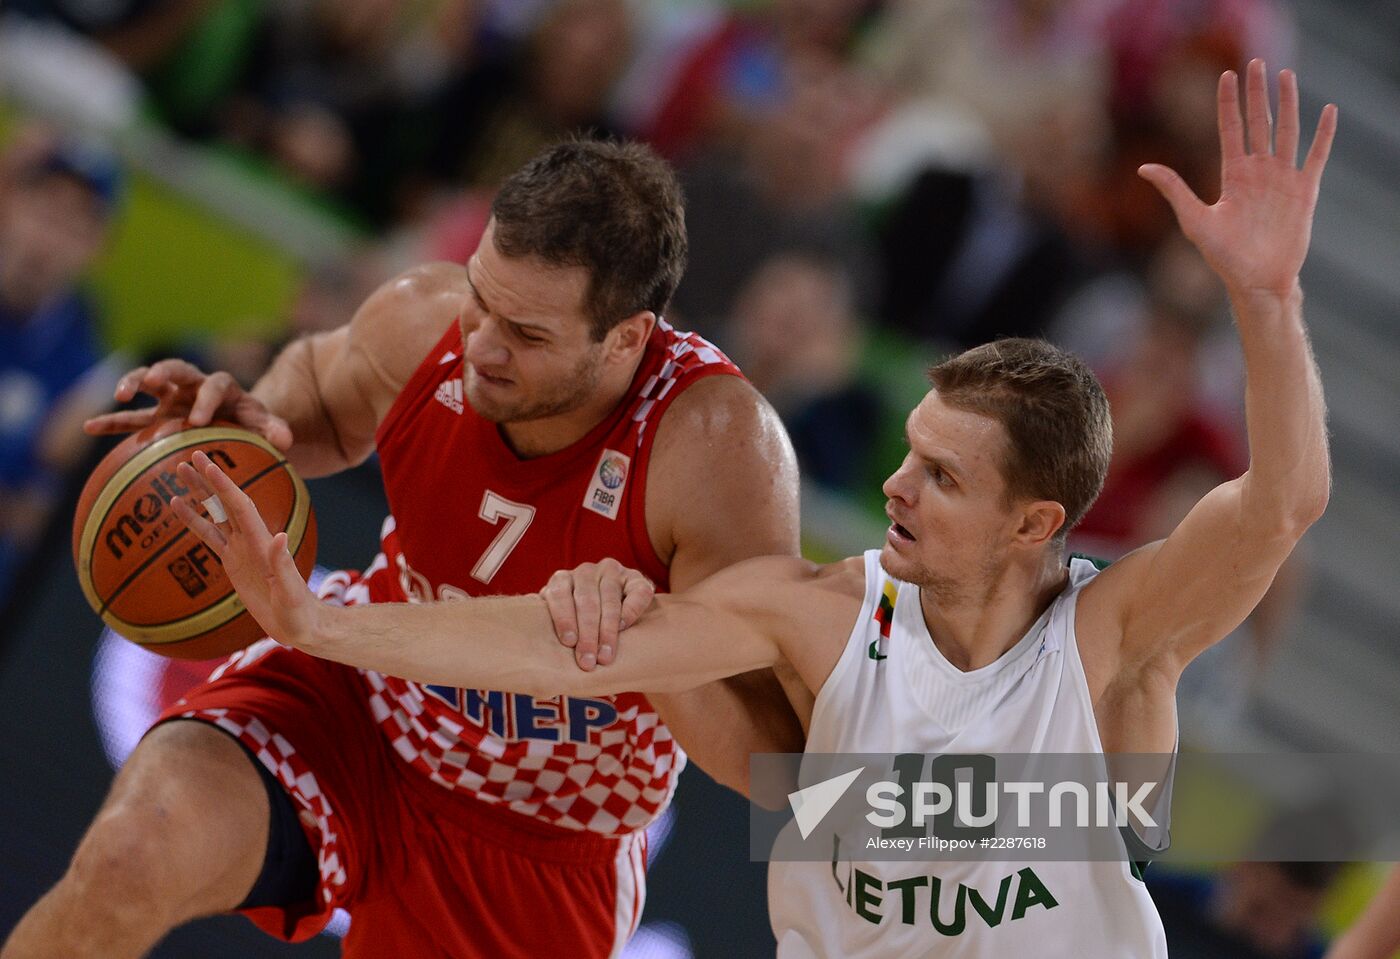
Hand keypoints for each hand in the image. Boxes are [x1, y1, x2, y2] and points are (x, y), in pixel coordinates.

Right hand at [84, 358, 292, 449]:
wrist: (239, 425)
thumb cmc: (253, 425)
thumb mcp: (265, 426)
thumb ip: (273, 429)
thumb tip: (284, 441)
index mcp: (223, 387)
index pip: (215, 385)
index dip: (207, 399)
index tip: (198, 420)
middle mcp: (194, 386)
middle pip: (177, 369)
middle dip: (163, 372)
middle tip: (152, 381)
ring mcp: (172, 398)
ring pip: (148, 381)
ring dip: (133, 383)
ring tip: (119, 395)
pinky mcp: (158, 415)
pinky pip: (131, 416)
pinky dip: (112, 420)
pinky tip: (89, 427)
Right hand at [170, 450, 320, 645]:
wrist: (301, 624)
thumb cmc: (298, 611)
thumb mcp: (290, 592)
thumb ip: (283, 566)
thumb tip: (280, 536)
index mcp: (262, 543)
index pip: (240, 507)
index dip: (224, 486)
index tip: (208, 464)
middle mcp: (251, 540)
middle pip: (226, 502)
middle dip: (209, 479)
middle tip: (191, 454)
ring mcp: (241, 549)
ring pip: (215, 513)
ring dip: (198, 492)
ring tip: (178, 470)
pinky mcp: (233, 561)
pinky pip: (210, 536)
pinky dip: (193, 520)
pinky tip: (177, 506)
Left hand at [540, 559, 654, 670]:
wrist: (614, 607)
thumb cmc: (576, 622)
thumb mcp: (560, 620)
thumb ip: (546, 628)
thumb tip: (528, 661)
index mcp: (562, 579)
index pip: (559, 594)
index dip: (564, 618)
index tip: (568, 642)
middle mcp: (586, 572)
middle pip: (585, 601)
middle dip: (587, 634)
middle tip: (587, 661)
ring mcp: (612, 572)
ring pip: (609, 598)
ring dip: (607, 629)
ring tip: (606, 656)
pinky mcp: (636, 578)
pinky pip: (636, 592)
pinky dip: (630, 610)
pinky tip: (624, 627)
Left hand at [1139, 60, 1336, 299]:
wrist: (1256, 281)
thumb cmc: (1224, 256)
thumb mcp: (1195, 220)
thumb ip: (1174, 190)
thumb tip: (1144, 168)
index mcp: (1232, 175)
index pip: (1230, 129)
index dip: (1228, 102)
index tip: (1227, 74)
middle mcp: (1258, 171)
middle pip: (1259, 122)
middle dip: (1257, 93)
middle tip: (1256, 62)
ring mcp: (1282, 179)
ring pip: (1287, 131)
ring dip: (1287, 103)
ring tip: (1286, 75)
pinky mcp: (1304, 191)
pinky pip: (1315, 156)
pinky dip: (1323, 135)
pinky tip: (1327, 111)